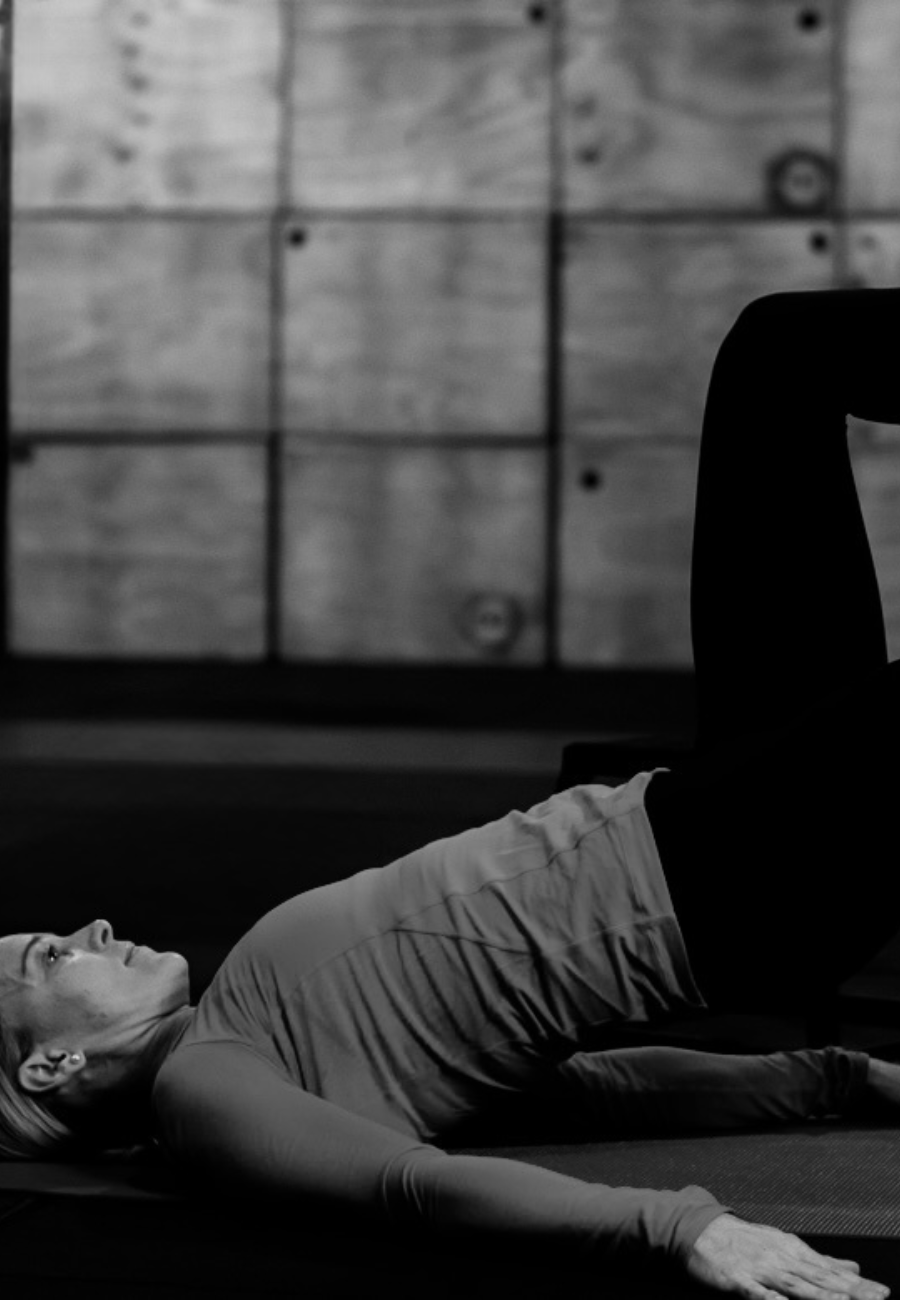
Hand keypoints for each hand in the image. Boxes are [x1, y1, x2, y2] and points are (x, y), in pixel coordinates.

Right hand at [684, 1213, 889, 1299]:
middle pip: (819, 1278)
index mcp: (792, 1251)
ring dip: (819, 1294)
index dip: (857, 1283)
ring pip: (794, 1284)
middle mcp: (780, 1258)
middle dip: (849, 1290)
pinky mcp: (738, 1280)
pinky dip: (770, 1299)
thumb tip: (852, 1267)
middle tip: (876, 1298)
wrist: (701, 1230)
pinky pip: (757, 1293)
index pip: (830, 1270)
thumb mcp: (784, 1245)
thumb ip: (819, 1260)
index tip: (882, 1292)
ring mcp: (760, 1269)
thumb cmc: (745, 1241)